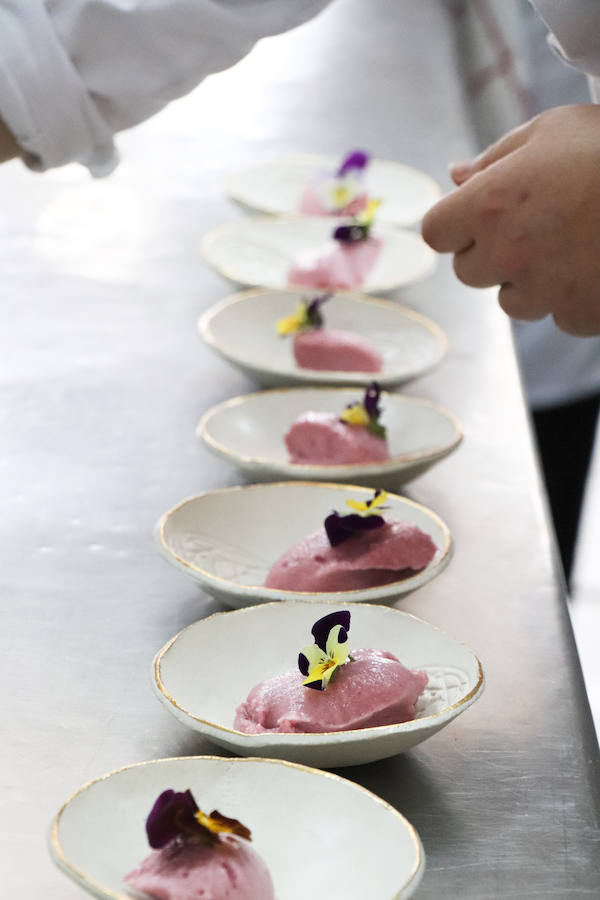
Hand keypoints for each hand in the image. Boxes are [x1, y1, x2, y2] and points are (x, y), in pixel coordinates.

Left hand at [421, 105, 599, 335]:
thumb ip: (494, 158)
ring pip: (511, 301)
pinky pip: (558, 315)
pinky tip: (596, 264)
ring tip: (572, 243)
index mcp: (490, 205)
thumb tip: (455, 174)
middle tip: (534, 223)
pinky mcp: (578, 314)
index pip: (436, 232)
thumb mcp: (551, 131)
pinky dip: (572, 298)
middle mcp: (507, 253)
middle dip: (490, 251)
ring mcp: (543, 290)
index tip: (479, 213)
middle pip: (468, 271)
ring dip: (529, 279)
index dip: (455, 223)